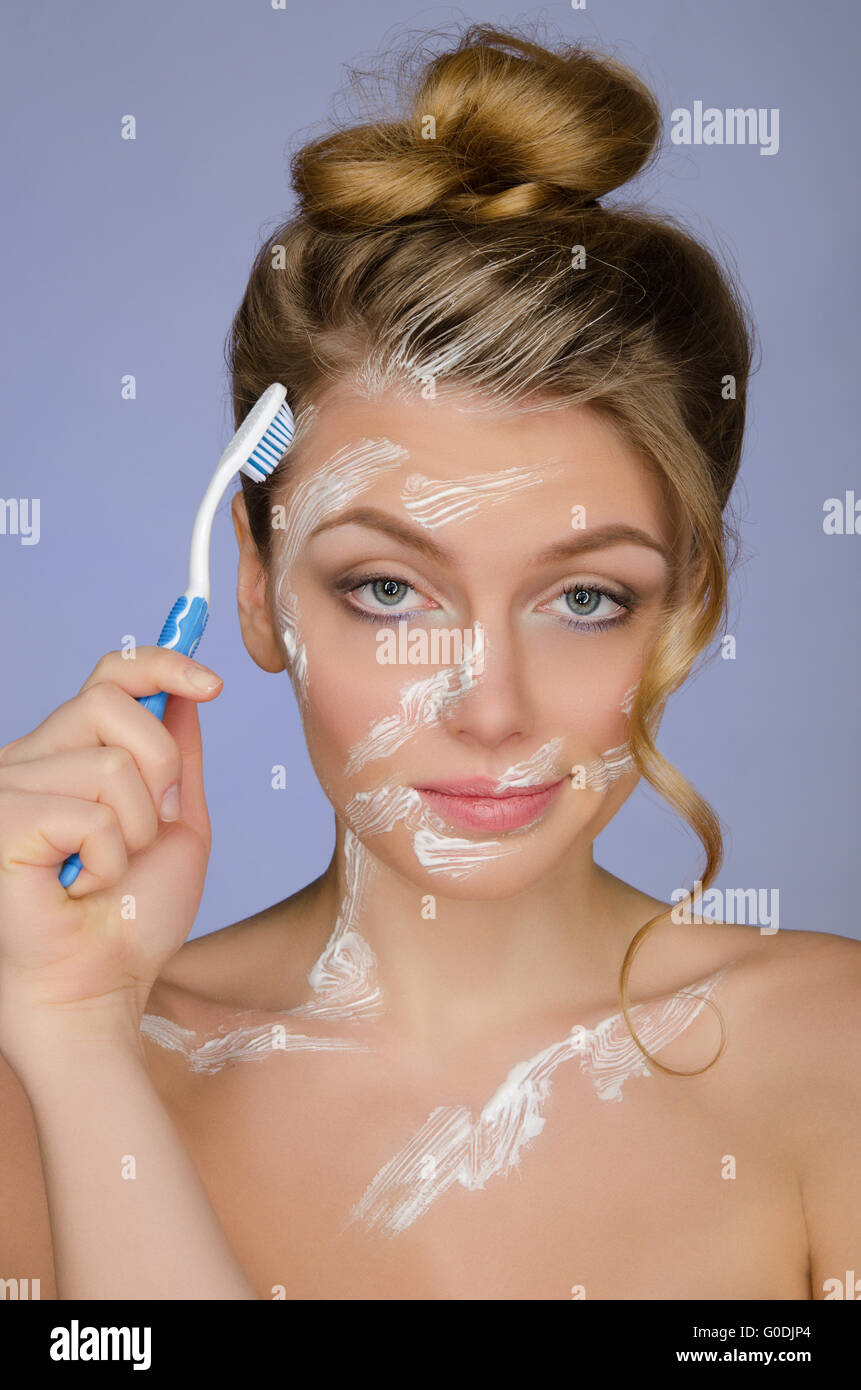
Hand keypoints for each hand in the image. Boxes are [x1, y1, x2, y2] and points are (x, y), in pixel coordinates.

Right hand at [0, 648, 221, 1050]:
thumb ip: (176, 757)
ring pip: (109, 764)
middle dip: (157, 768)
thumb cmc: (132, 921)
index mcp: (66, 755)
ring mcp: (7, 787)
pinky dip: (106, 859)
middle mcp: (29, 760)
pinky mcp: (1, 821)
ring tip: (106, 871)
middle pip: (111, 701)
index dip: (161, 662)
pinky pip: (87, 812)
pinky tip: (79, 888)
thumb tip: (183, 692)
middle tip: (149, 828)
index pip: (108, 675)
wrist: (101, 990)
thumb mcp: (175, 826)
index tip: (213, 683)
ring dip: (134, 830)